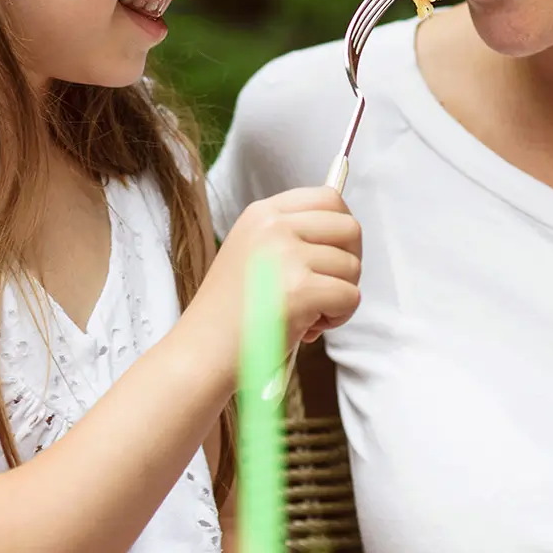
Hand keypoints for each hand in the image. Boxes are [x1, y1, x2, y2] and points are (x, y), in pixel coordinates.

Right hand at [186, 187, 361, 388]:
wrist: (200, 355)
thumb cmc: (231, 315)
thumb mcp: (253, 253)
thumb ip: (293, 237)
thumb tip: (346, 237)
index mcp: (262, 214)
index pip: (328, 198)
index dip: (341, 230)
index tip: (332, 256)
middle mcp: (274, 226)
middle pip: (350, 227)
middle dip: (349, 263)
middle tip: (326, 288)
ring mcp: (286, 255)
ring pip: (352, 267)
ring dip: (341, 296)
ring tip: (307, 314)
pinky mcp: (299, 289)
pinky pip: (351, 297)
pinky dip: (339, 317)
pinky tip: (308, 329)